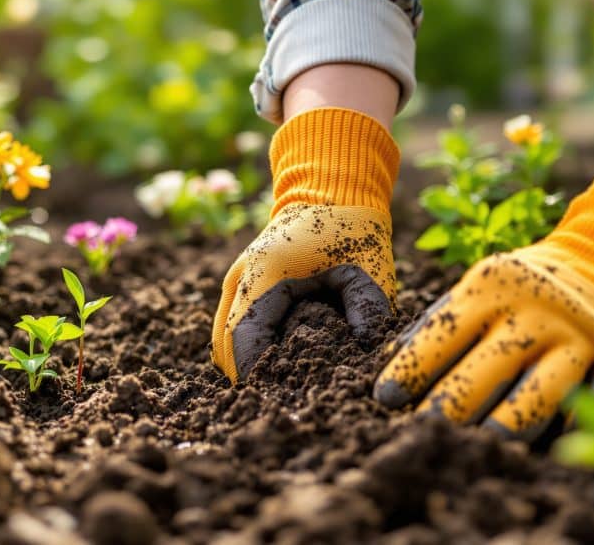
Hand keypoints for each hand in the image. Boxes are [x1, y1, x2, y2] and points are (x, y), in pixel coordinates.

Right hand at [212, 108, 399, 381]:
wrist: (330, 188)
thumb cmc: (352, 228)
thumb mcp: (370, 268)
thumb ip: (369, 311)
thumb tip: (367, 356)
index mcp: (265, 274)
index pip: (243, 340)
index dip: (257, 377)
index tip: (283, 403)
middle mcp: (240, 280)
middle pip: (225, 350)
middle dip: (251, 380)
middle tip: (285, 405)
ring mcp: (236, 282)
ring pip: (223, 343)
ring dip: (248, 367)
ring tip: (282, 390)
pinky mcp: (241, 287)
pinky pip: (234, 330)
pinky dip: (250, 351)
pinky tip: (280, 368)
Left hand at [374, 176, 593, 439]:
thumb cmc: (526, 286)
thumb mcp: (480, 286)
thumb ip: (438, 322)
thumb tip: (388, 362)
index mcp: (492, 290)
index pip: (443, 335)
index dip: (411, 370)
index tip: (386, 400)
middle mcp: (538, 311)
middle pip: (488, 370)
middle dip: (450, 407)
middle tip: (422, 435)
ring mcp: (584, 334)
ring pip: (542, 393)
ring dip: (509, 427)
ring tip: (480, 450)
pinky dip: (579, 424)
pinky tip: (554, 448)